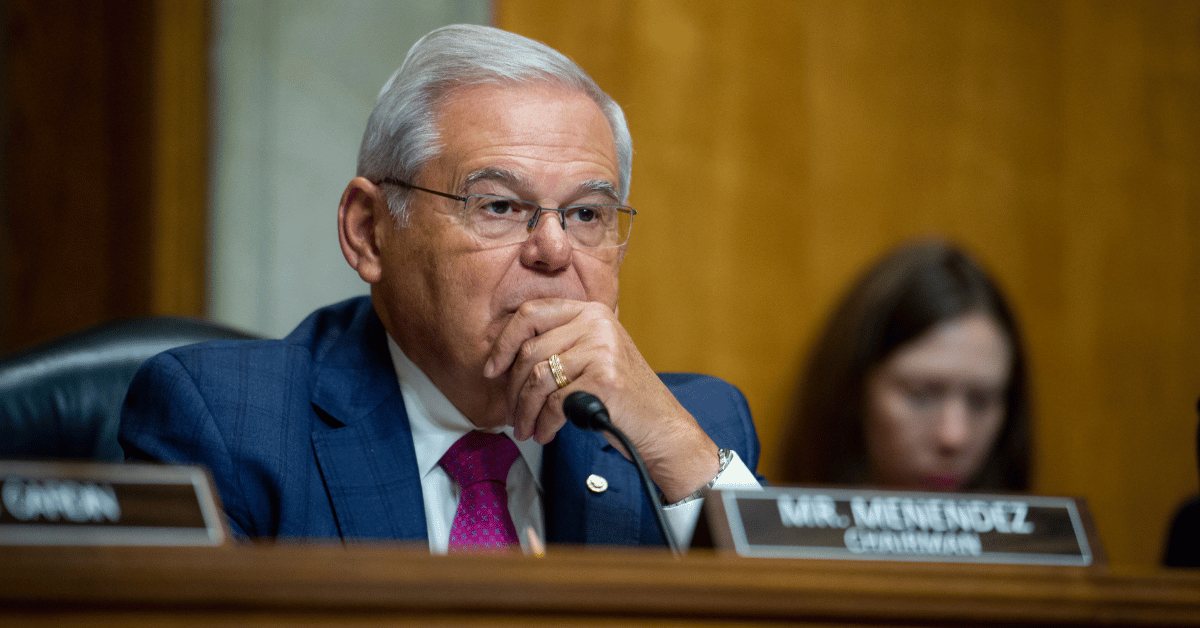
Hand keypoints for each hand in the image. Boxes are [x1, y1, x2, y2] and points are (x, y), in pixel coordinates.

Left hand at [484, 298, 719, 502]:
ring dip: (525, 411)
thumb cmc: (620, 396)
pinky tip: (546, 433)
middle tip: (512, 416)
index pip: (530, 312)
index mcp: (589, 311)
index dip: (504, 343)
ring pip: (538, 379)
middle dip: (514, 390)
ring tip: (526, 429)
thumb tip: (502, 360)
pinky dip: (544, 423)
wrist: (661, 424)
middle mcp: (596, 323)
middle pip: (530, 350)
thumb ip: (558, 346)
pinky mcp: (604, 378)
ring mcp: (602, 348)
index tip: (492, 370)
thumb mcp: (592, 356)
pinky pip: (555, 402)